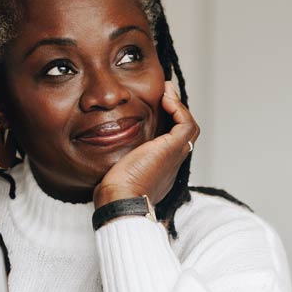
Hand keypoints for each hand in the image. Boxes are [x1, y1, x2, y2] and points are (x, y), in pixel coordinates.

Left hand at [93, 81, 198, 208]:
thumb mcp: (116, 169)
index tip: (155, 106)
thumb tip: (103, 145)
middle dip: (174, 111)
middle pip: (182, 133)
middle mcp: (171, 163)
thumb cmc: (113, 191)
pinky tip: (165, 99)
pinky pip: (186, 124)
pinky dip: (178, 108)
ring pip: (188, 128)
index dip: (166, 122)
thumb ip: (117, 158)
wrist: (121, 199)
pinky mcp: (173, 149)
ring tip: (166, 92)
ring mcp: (175, 156)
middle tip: (164, 94)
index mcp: (160, 169)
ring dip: (178, 107)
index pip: (169, 142)